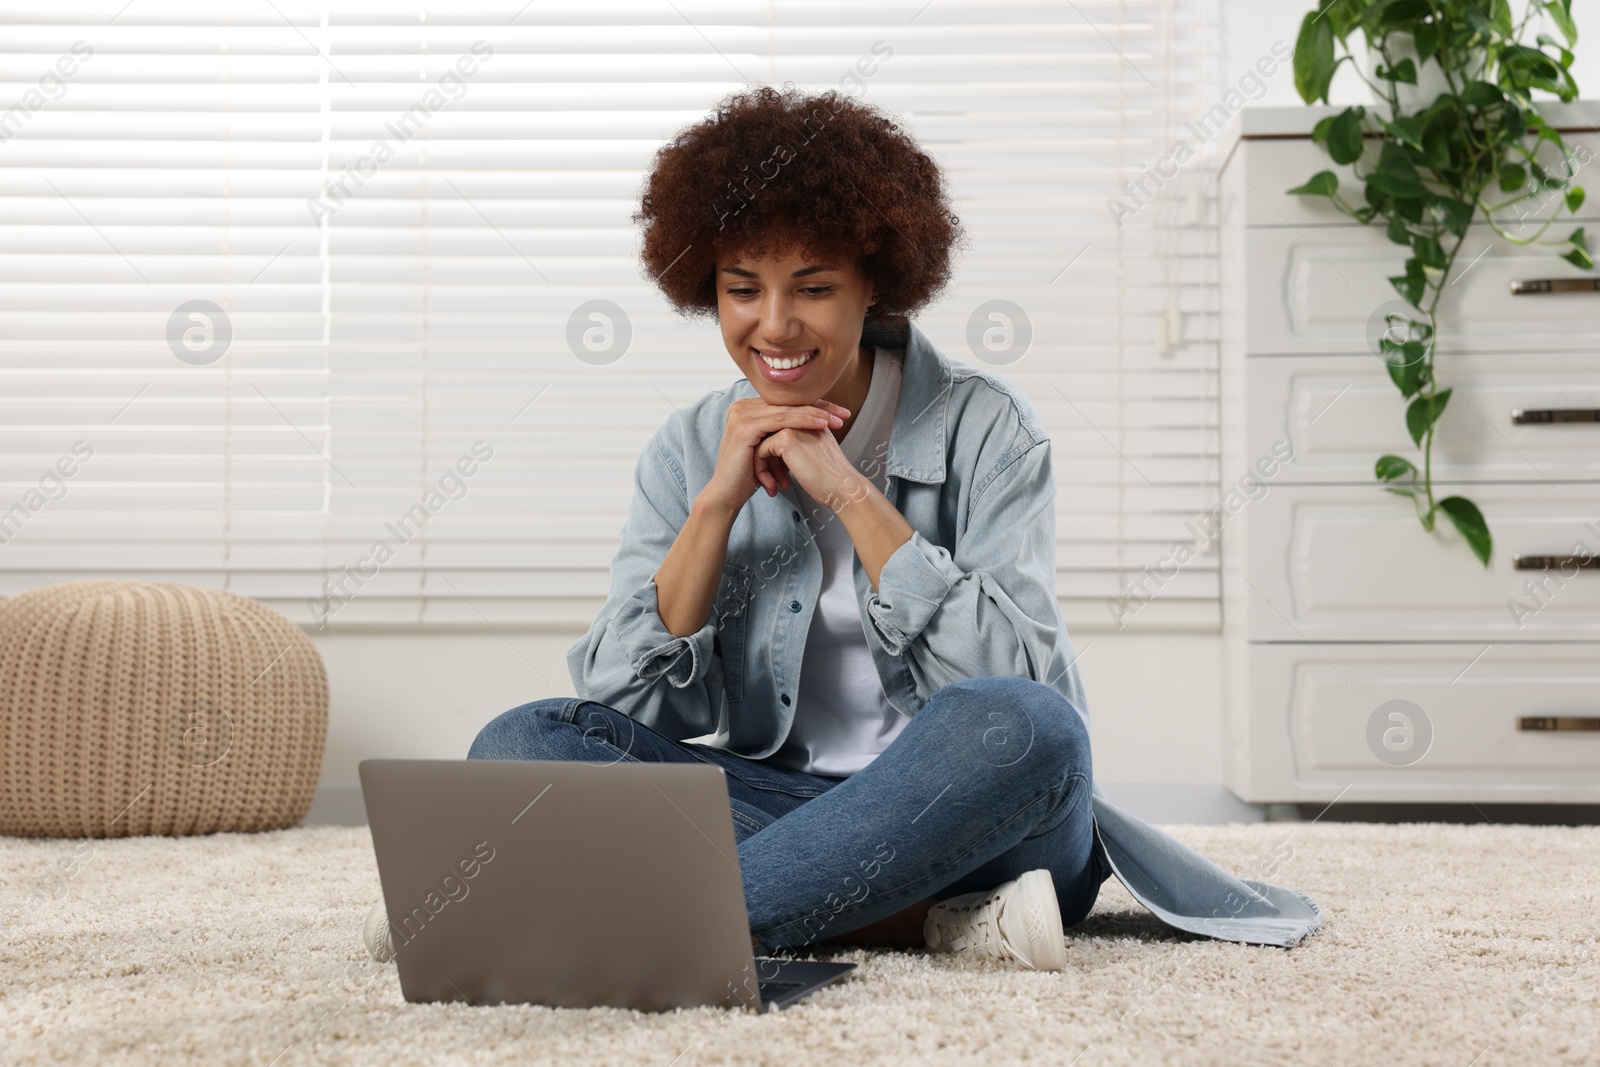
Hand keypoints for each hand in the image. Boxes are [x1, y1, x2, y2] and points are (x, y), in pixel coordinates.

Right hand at [699, 397, 849, 514]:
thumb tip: (812, 424)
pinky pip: (780, 420)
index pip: (787, 402)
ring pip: (786, 410)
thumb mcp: (770, 449)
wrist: (728, 494)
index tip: (839, 413)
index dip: (814, 405)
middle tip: (844, 414)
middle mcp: (741, 406)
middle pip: (788, 402)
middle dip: (820, 407)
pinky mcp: (744, 426)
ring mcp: (741, 414)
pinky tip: (821, 425)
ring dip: (815, 414)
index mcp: (748, 409)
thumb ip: (783, 433)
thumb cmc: (750, 476)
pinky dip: (803, 421)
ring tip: (837, 421)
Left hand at [753, 421, 870, 511]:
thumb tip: (780, 451)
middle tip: (770, 480)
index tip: (776, 473)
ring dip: (762, 467)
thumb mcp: (815, 451)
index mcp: (809, 418)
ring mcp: (792, 425)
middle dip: (766, 460)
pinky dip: (762, 471)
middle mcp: (800, 418)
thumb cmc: (830, 477)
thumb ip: (800, 443)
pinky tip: (772, 486)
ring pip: (761, 442)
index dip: (773, 454)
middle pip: (767, 435)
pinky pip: (761, 451)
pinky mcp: (786, 437)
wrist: (841, 488)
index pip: (777, 430)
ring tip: (771, 485)